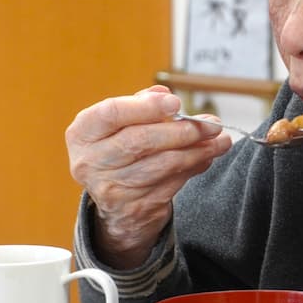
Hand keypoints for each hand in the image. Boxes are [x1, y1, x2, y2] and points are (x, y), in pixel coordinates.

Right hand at [65, 86, 230, 267]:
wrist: (117, 203)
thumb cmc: (121, 151)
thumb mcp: (121, 125)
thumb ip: (141, 105)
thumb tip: (164, 94)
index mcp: (83, 133)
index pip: (111, 113)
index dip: (146, 107)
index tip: (176, 103)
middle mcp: (90, 162)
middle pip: (139, 141)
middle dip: (180, 131)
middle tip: (211, 125)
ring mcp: (111, 188)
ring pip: (161, 165)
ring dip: (197, 151)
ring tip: (220, 141)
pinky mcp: (135, 208)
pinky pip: (172, 183)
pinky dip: (194, 168)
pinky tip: (207, 157)